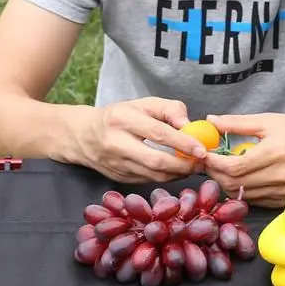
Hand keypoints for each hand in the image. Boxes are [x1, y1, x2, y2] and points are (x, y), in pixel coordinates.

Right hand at [74, 97, 207, 183]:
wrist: (83, 137)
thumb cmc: (118, 117)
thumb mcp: (141, 104)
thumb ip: (168, 109)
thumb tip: (188, 125)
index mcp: (122, 119)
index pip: (158, 133)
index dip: (182, 143)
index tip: (201, 149)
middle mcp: (117, 144)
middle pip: (156, 161)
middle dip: (183, 165)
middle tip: (201, 163)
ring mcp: (118, 165)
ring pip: (154, 176)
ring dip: (178, 174)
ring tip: (193, 167)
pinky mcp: (120, 179)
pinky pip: (149, 181)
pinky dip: (167, 178)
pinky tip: (177, 171)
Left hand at [202, 113, 284, 206]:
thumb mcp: (271, 121)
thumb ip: (238, 123)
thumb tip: (211, 121)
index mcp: (274, 153)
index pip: (233, 167)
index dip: (213, 164)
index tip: (203, 155)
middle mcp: (278, 177)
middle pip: (233, 185)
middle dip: (215, 175)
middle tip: (208, 163)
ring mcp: (281, 192)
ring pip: (241, 195)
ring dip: (226, 184)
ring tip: (222, 170)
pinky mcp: (283, 202)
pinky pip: (254, 201)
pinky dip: (241, 191)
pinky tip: (239, 179)